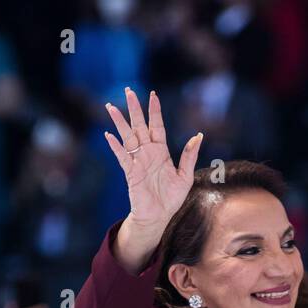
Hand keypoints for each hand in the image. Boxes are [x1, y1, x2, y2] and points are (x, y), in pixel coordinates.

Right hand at [103, 88, 202, 270]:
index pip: (156, 126)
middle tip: (128, 90)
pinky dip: (115, 147)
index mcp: (161, 151)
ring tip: (111, 106)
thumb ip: (189, 156)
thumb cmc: (171, 198)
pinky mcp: (130, 173)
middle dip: (134, 108)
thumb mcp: (186, 176)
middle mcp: (147, 153)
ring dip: (119, 122)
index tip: (152, 94)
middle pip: (139, 126)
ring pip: (127, 137)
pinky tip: (109, 135)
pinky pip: (122, 157)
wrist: (159, 217)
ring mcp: (137, 162)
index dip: (154, 111)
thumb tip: (198, 136)